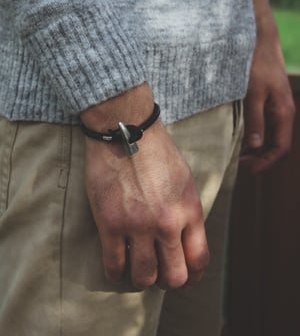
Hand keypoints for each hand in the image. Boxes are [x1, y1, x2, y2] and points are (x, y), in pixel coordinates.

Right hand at [81, 84, 208, 289]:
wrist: (126, 131)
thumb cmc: (157, 152)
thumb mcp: (186, 180)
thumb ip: (188, 212)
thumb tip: (185, 239)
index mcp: (189, 210)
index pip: (199, 260)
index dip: (193, 276)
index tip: (185, 276)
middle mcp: (167, 223)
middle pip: (174, 276)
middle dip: (167, 281)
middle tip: (158, 273)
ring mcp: (138, 225)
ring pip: (144, 277)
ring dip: (141, 279)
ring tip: (136, 269)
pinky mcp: (110, 223)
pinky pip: (114, 265)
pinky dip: (116, 274)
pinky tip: (116, 267)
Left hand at [240, 0, 294, 172]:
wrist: (258, 38)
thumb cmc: (256, 64)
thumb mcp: (253, 93)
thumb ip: (255, 119)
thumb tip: (255, 146)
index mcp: (284, 112)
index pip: (280, 148)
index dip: (264, 162)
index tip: (245, 169)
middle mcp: (282, 112)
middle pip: (275, 145)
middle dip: (259, 158)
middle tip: (237, 164)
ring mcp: (274, 106)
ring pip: (268, 136)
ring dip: (255, 148)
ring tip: (237, 155)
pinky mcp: (265, 100)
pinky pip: (262, 124)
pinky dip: (252, 135)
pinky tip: (238, 137)